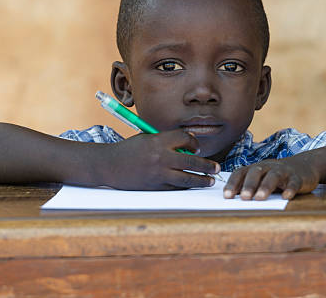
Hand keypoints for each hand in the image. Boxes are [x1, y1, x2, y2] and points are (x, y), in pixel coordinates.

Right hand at [103, 129, 220, 190]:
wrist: (109, 165)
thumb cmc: (129, 150)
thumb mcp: (147, 138)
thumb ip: (165, 141)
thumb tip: (186, 146)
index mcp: (158, 140)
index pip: (185, 138)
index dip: (193, 142)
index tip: (197, 148)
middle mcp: (160, 156)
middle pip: (191, 160)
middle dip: (207, 165)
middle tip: (216, 168)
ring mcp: (158, 173)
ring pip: (187, 177)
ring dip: (201, 180)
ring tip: (210, 180)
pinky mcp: (155, 186)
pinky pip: (176, 187)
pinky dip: (186, 186)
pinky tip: (192, 185)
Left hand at [223, 158, 319, 199]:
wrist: (304, 166)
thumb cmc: (276, 177)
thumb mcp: (262, 179)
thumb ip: (249, 188)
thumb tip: (233, 202)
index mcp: (256, 168)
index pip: (241, 173)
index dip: (233, 183)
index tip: (227, 196)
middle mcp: (268, 167)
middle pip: (256, 172)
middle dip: (249, 185)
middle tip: (244, 198)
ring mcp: (283, 171)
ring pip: (273, 176)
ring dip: (266, 187)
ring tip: (260, 198)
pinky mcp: (297, 177)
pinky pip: (293, 182)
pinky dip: (290, 189)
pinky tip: (286, 197)